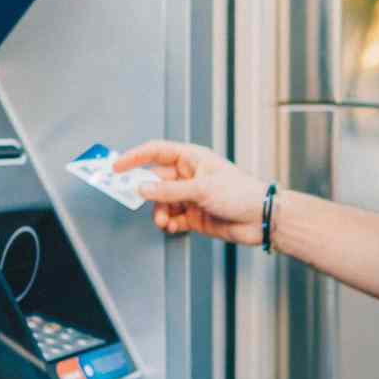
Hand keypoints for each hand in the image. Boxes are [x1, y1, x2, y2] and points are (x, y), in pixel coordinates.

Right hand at [111, 139, 269, 246]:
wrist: (261, 218)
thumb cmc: (241, 193)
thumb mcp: (201, 189)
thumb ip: (168, 191)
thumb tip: (142, 189)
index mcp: (192, 158)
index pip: (156, 152)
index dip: (135, 157)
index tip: (117, 166)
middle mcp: (189, 175)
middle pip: (155, 180)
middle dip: (146, 192)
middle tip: (133, 200)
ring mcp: (190, 196)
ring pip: (161, 202)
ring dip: (159, 212)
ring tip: (164, 221)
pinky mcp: (193, 215)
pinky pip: (171, 218)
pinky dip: (168, 223)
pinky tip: (173, 226)